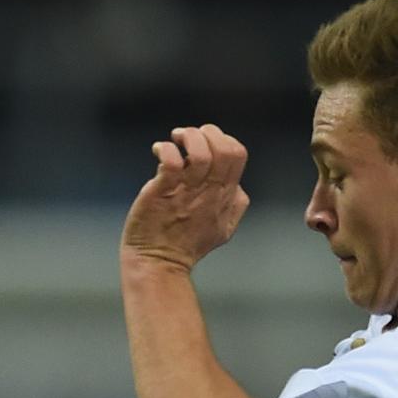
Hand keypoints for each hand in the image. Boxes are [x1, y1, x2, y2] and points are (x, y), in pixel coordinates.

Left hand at [122, 124, 250, 273]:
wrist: (158, 265)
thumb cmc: (187, 247)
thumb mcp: (224, 229)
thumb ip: (236, 205)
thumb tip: (239, 187)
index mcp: (226, 195)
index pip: (237, 154)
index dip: (224, 139)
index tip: (207, 140)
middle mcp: (210, 192)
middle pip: (224, 150)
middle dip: (208, 133)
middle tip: (189, 136)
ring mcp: (187, 192)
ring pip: (200, 152)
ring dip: (188, 137)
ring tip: (175, 138)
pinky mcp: (163, 193)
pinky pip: (171, 162)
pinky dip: (166, 149)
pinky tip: (159, 150)